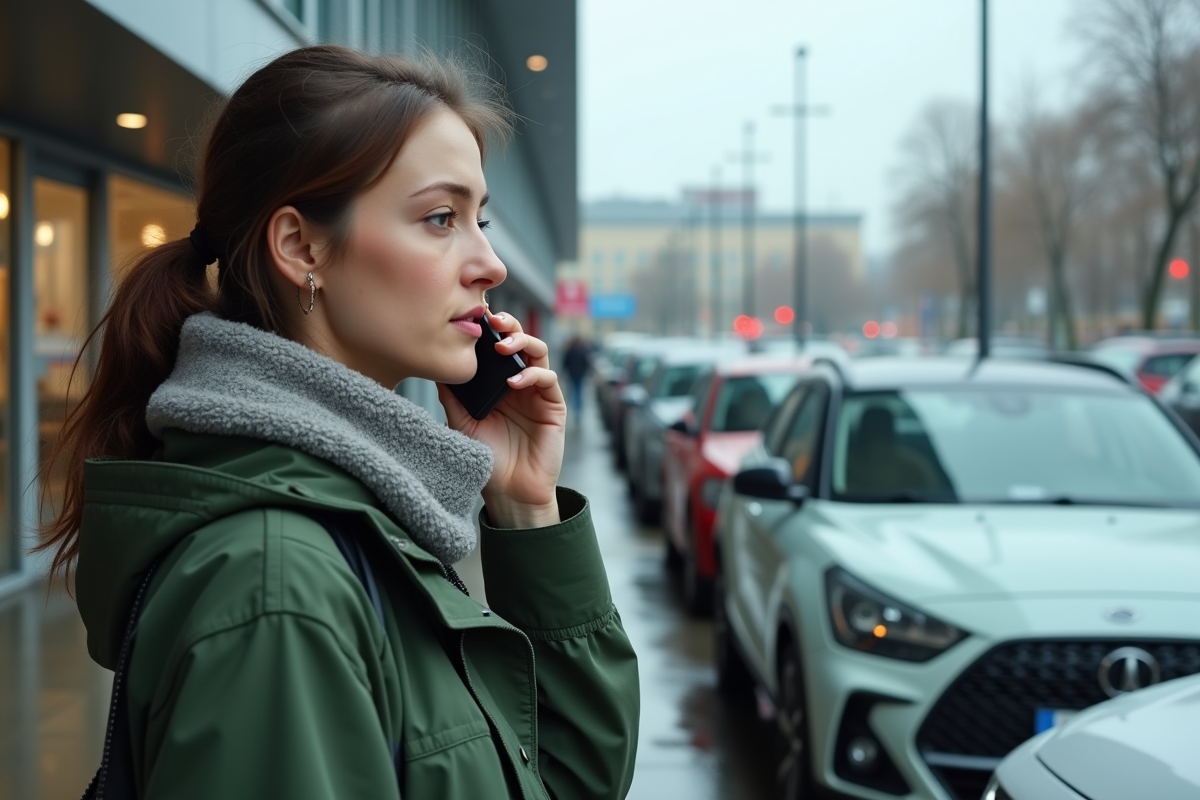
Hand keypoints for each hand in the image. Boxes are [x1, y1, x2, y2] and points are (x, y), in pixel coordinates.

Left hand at [437, 309, 565, 527]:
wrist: (509, 492)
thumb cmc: (486, 458)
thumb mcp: (461, 422)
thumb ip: (452, 395)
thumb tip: (436, 365)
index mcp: (497, 382)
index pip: (497, 345)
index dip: (490, 328)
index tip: (475, 316)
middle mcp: (519, 382)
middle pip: (520, 341)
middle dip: (509, 326)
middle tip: (493, 321)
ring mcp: (538, 393)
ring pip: (539, 353)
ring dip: (523, 343)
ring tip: (503, 347)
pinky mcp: (554, 407)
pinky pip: (549, 381)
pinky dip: (533, 374)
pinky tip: (515, 381)